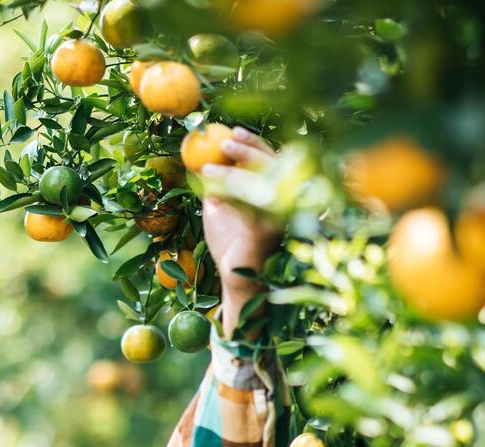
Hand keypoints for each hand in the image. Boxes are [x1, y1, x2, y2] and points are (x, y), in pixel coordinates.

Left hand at [200, 127, 280, 339]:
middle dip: (248, 148)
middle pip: (273, 164)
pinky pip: (248, 205)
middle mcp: (283, 201)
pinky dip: (228, 195)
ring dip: (232, 172)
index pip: (270, 158)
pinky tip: (209, 193)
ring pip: (260, 183)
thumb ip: (217, 182)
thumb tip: (201, 153)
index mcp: (275, 191)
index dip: (253, 142)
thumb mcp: (220, 205)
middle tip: (223, 141)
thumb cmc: (229, 241)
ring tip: (206, 169)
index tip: (232, 131)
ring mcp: (277, 215)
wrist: (234, 278)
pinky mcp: (265, 231)